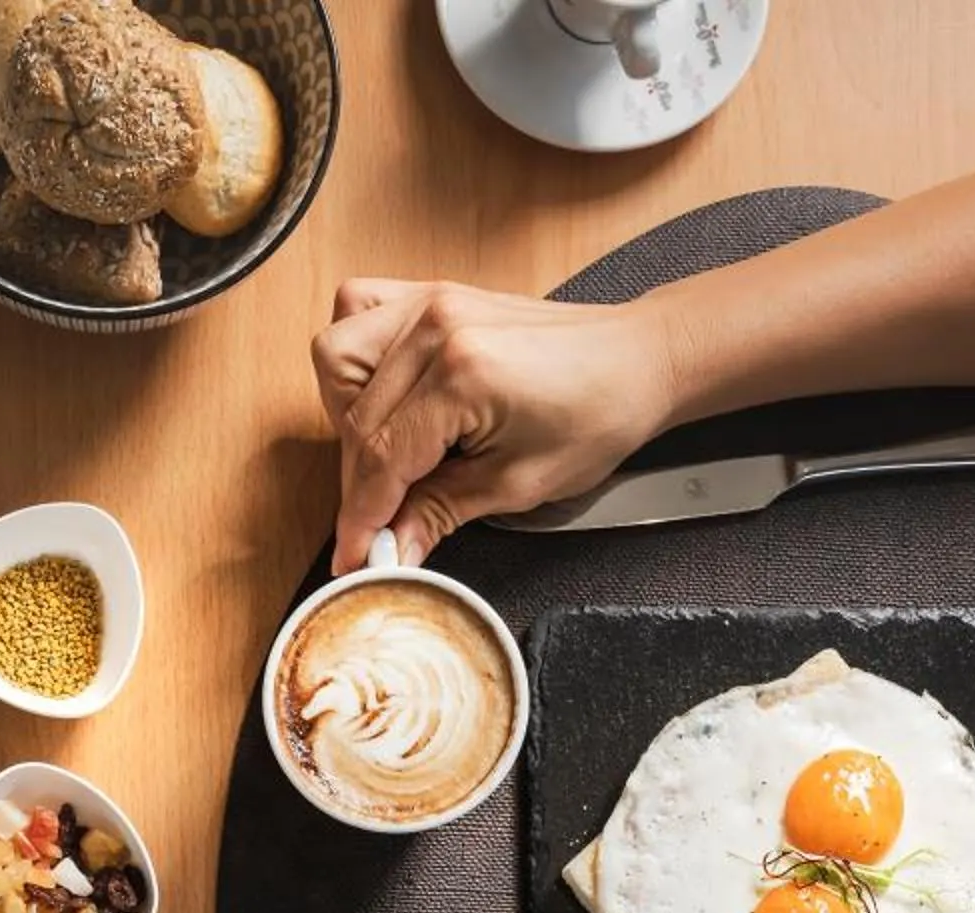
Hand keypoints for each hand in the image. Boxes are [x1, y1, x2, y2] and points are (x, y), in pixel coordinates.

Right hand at [309, 279, 679, 570]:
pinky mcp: (432, 294)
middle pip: (353, 416)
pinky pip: (357, 310)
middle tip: (383, 513)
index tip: (352, 555)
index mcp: (463, 373)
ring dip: (346, 412)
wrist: (637, 359)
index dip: (361, 516)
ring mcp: (430, 301)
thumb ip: (439, 512)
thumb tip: (390, 549)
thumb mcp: (519, 484)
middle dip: (359, 478)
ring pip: (337, 355)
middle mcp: (436, 326)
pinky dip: (355, 356)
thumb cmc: (597, 414)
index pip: (382, 457)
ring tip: (386, 449)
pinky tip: (380, 392)